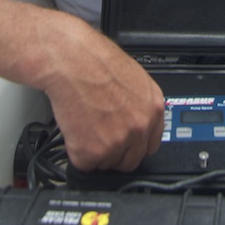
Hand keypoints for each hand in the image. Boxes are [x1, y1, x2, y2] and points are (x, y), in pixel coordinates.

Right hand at [42, 15, 164, 172]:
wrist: (71, 61)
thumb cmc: (95, 61)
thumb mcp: (134, 78)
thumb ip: (139, 105)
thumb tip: (134, 119)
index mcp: (153, 109)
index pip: (150, 145)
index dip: (134, 146)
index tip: (124, 145)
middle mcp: (139, 127)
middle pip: (130, 160)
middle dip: (114, 153)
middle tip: (99, 136)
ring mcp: (117, 142)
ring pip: (106, 163)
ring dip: (93, 150)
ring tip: (85, 123)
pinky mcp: (92, 152)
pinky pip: (83, 164)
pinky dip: (75, 151)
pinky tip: (74, 128)